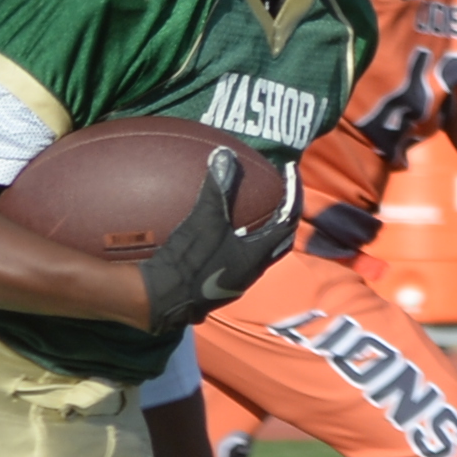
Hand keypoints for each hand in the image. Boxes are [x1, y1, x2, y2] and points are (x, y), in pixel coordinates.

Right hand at [139, 149, 293, 336]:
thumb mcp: (205, 220)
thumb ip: (217, 189)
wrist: (162, 301)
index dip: (293, 192)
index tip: (290, 170)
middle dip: (285, 215)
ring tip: (254, 212)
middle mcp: (253, 271)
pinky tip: (220, 233)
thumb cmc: (189, 261)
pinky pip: (237, 260)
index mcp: (258, 255)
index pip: (289, 219)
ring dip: (261, 232)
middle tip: (281, 193)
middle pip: (280, 240)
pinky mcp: (217, 286)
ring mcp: (236, 282)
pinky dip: (237, 242)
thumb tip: (225, 155)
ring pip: (259, 253)